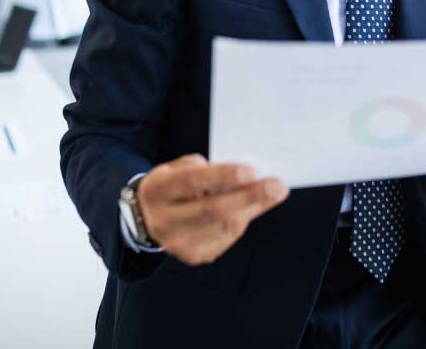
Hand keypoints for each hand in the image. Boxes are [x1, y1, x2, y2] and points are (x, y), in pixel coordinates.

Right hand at [136, 154, 288, 265]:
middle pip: (213, 210)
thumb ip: (205, 169)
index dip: (223, 176)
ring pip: (224, 228)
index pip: (192, 182)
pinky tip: (249, 208)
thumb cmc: (171, 186)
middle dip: (250, 197)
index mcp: (158, 191)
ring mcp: (178, 244)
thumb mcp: (177, 168)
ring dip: (253, 209)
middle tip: (277, 186)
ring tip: (273, 193)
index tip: (252, 171)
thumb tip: (244, 177)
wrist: (148, 218)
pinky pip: (227, 239)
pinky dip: (242, 221)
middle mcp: (164, 221)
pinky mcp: (194, 256)